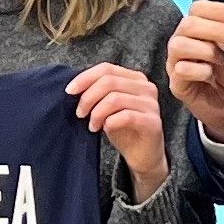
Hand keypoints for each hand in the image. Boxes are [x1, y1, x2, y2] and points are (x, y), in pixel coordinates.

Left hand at [71, 60, 172, 199]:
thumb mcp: (107, 106)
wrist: (143, 156)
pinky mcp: (153, 122)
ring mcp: (151, 104)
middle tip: (80, 113)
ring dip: (97, 113)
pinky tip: (105, 129)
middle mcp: (146, 87)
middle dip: (88, 97)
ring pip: (115, 98)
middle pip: (109, 81)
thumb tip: (74, 87)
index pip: (107, 68)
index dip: (85, 78)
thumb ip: (98, 92)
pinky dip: (109, 122)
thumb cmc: (124, 129)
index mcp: (136, 78)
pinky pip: (126, 116)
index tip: (69, 91)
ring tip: (92, 126)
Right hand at [165, 0, 223, 145]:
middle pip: (188, 24)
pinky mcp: (176, 85)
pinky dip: (198, 69)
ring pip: (179, 45)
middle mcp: (183, 42)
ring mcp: (176, 63)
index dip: (216, 9)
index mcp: (198, 29)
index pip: (198, 9)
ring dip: (206, 50)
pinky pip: (180, 70)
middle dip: (217, 29)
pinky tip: (211, 74)